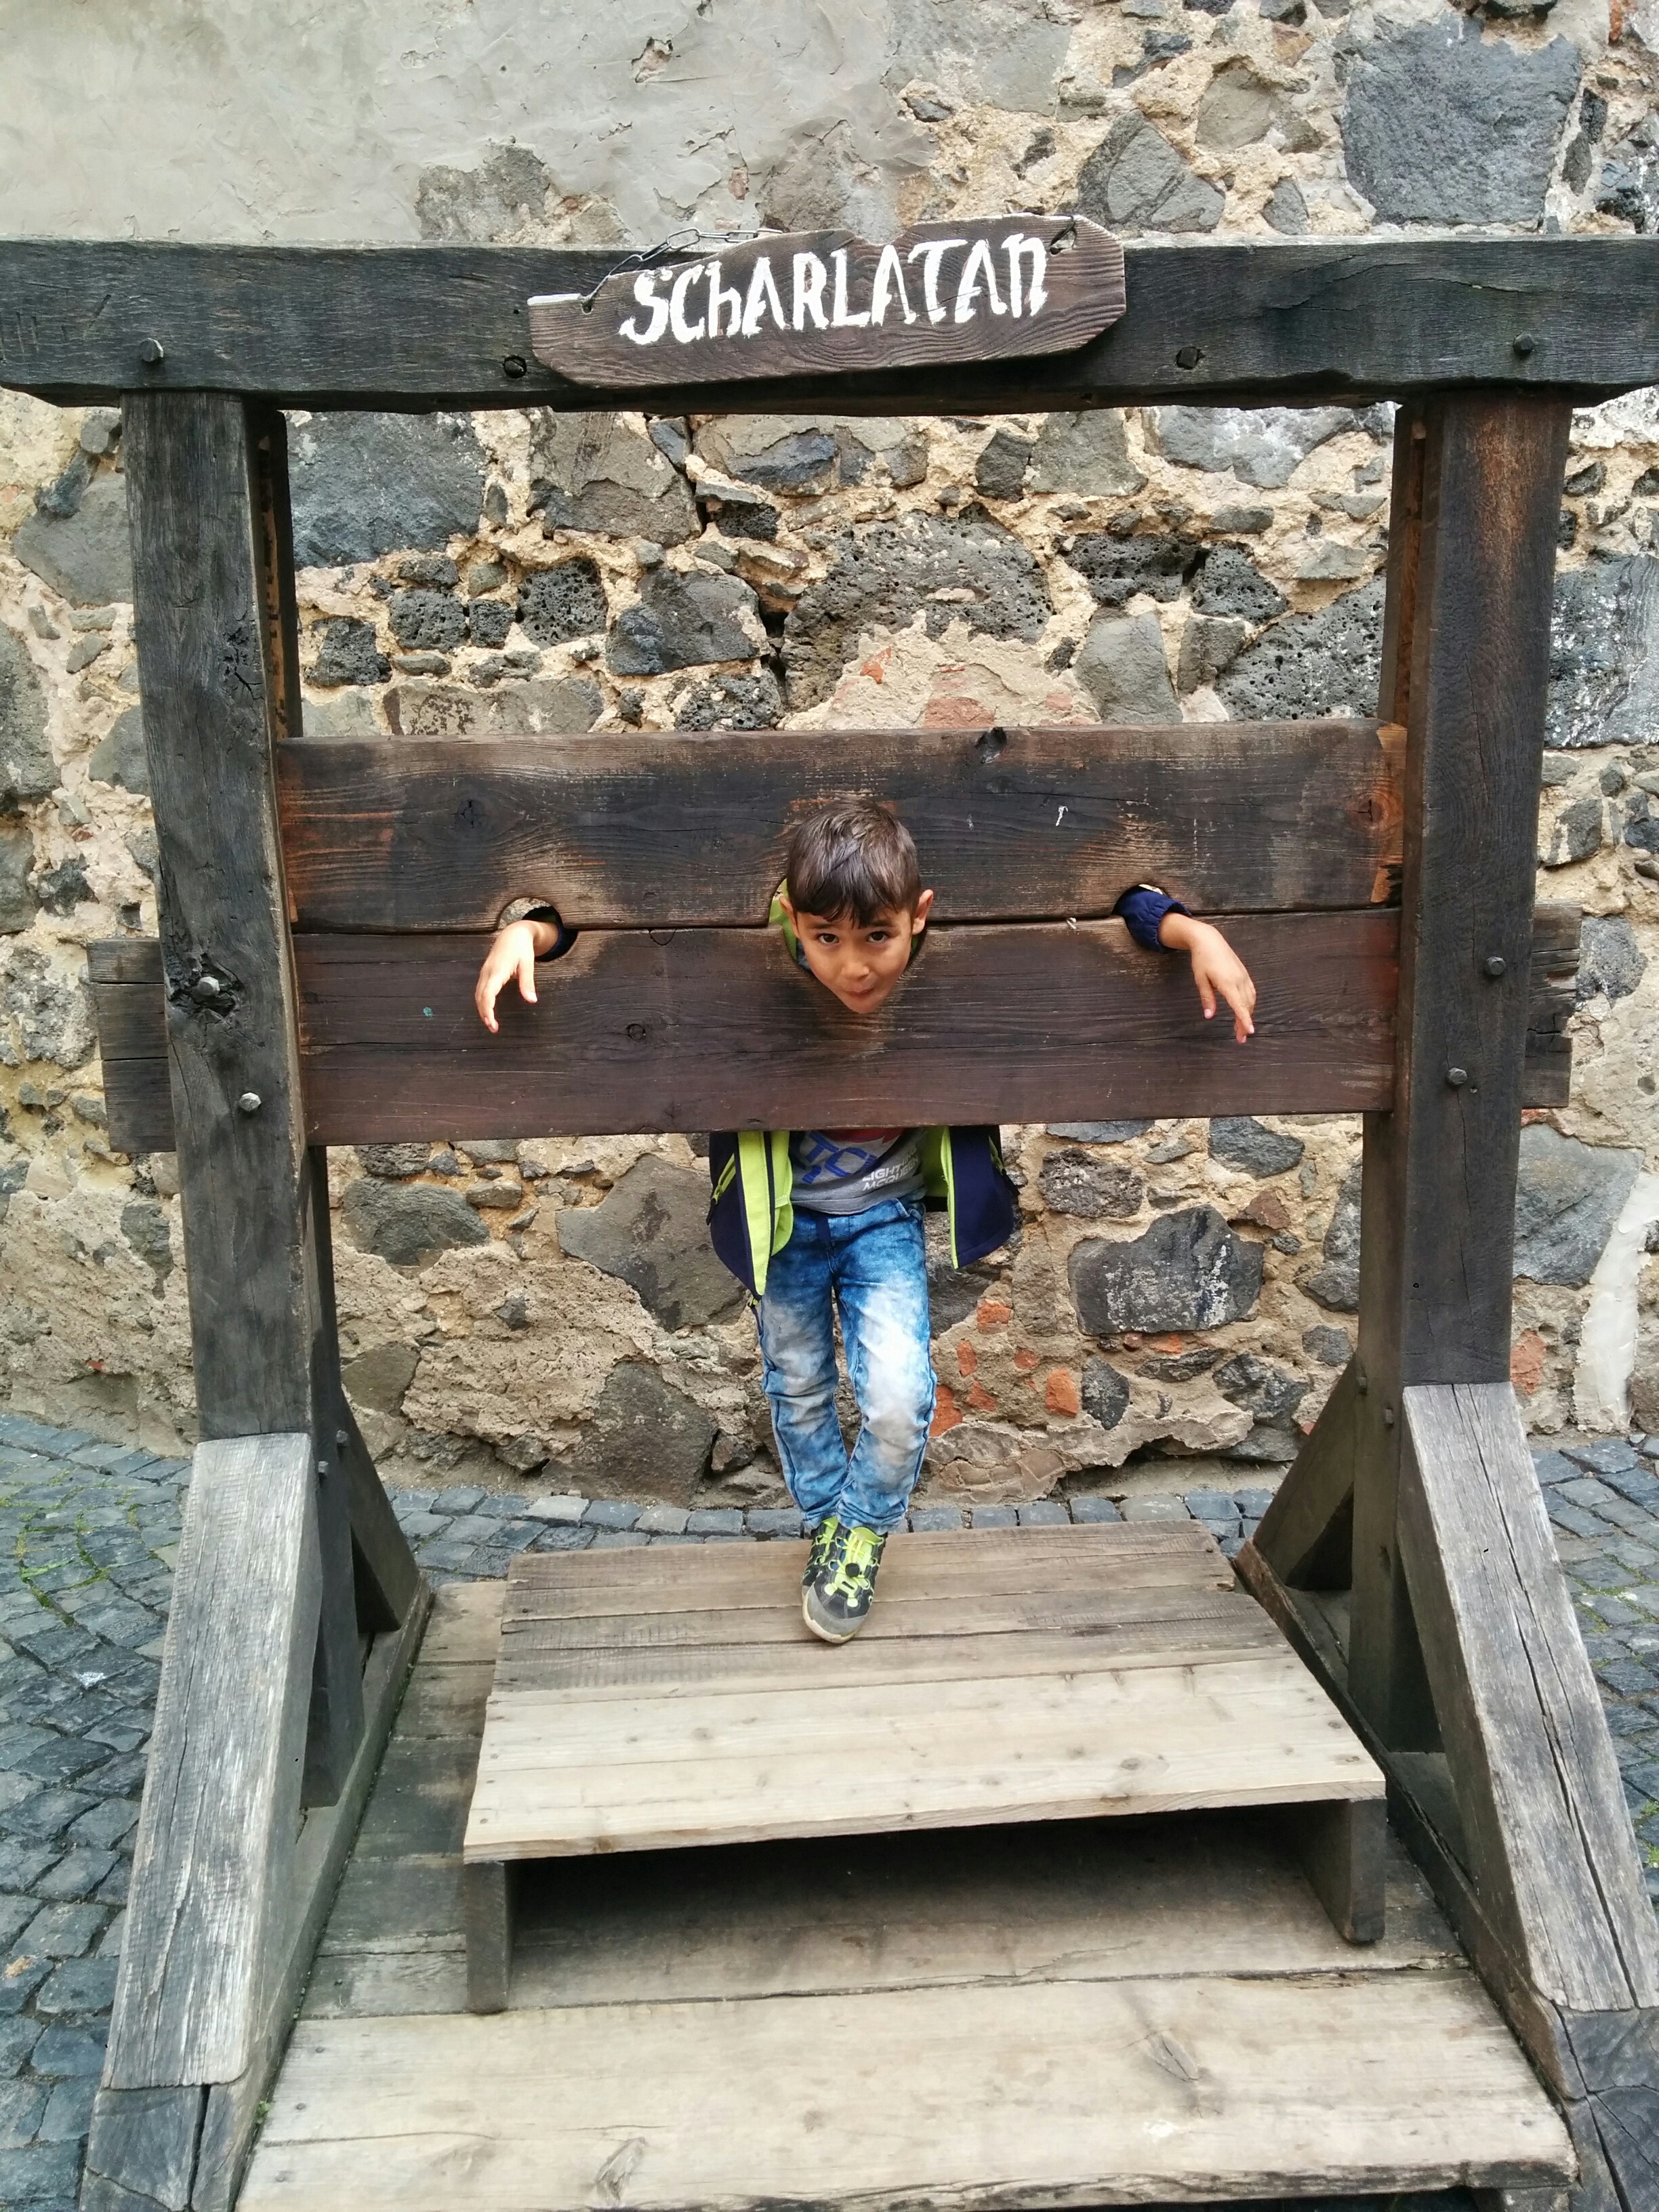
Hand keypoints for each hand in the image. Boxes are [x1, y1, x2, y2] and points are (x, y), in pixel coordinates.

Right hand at [474, 919, 554, 1033]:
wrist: (513, 933)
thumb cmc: (521, 948)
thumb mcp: (527, 964)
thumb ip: (527, 983)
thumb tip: (532, 1000)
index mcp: (497, 970)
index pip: (487, 993)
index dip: (487, 1009)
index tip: (491, 1022)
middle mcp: (488, 972)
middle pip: (480, 996)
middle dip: (484, 1013)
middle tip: (493, 1028)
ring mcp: (485, 972)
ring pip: (478, 994)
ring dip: (482, 1009)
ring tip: (491, 1023)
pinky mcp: (486, 972)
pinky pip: (480, 989)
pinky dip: (482, 1002)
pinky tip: (488, 1011)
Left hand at [1158, 913, 1256, 1042]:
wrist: (1209, 940)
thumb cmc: (1202, 959)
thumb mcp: (1200, 979)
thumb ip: (1207, 998)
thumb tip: (1209, 1016)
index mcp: (1227, 983)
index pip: (1238, 1005)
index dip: (1245, 1019)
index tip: (1250, 1031)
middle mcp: (1238, 980)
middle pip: (1246, 1006)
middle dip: (1245, 1023)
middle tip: (1241, 1038)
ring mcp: (1243, 976)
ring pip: (1251, 999)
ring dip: (1248, 1014)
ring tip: (1242, 1028)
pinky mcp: (1244, 973)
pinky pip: (1251, 991)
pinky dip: (1250, 1003)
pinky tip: (1246, 1010)